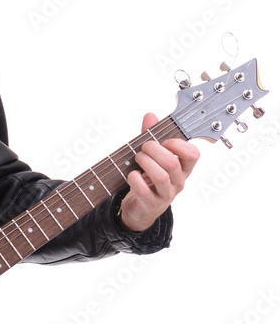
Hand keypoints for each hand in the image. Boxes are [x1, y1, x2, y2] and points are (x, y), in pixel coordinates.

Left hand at [119, 112, 200, 232]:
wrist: (140, 207)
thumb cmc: (148, 178)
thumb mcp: (152, 156)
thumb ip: (151, 136)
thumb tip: (150, 116)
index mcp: (183, 168)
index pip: (193, 154)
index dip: (177, 144)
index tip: (163, 141)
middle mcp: (178, 182)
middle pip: (172, 162)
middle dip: (153, 150)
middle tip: (143, 148)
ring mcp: (165, 194)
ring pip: (160, 176)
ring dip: (144, 162)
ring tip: (137, 159)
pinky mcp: (150, 203)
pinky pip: (144, 190)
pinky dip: (135, 179)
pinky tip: (131, 175)